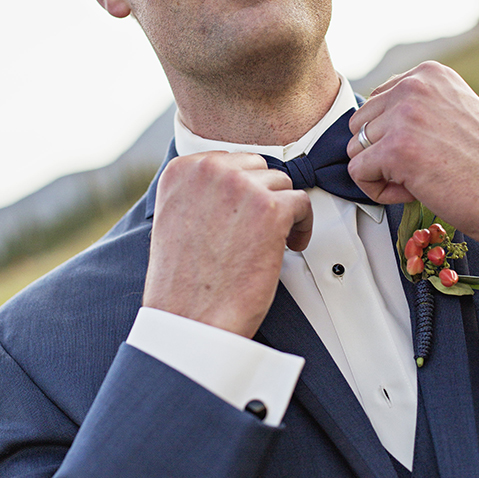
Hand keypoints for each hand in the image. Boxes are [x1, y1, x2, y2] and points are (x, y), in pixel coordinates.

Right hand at [143, 152, 312, 337]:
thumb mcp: (176, 217)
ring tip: (274, 239)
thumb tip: (237, 178)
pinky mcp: (271, 209)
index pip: (229, 159)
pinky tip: (289, 245)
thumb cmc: (183, 280)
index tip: (246, 212)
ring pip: (282, 182)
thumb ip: (200, 190)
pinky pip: (302, 202)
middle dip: (263, 195)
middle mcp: (209, 170)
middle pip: (258, 166)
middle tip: (261, 227)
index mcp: (182, 169)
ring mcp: (241, 186)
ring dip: (283, 210)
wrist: (189, 318)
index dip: (244, 188)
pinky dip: (302, 225)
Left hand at [346, 61, 478, 246]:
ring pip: (357, 149)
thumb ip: (418, 102)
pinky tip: (410, 191)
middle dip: (382, 152)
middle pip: (361, 124)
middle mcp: (414, 87)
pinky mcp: (396, 150)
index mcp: (428, 73)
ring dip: (381, 172)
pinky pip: (358, 173)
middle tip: (421, 166)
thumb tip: (375, 115)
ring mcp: (404, 117)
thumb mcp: (454, 108)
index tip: (426, 148)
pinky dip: (377, 190)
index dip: (393, 134)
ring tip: (419, 178)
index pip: (377, 102)